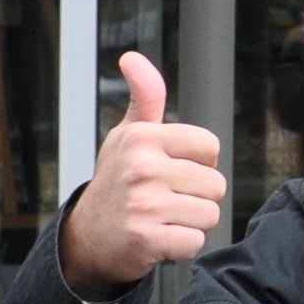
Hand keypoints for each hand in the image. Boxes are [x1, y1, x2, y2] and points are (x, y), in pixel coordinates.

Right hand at [62, 52, 227, 290]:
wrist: (87, 237)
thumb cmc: (117, 181)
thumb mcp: (127, 136)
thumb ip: (144, 98)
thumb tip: (132, 57)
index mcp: (141, 138)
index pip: (210, 147)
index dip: (198, 163)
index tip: (172, 170)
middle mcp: (141, 167)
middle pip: (216, 184)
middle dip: (197, 196)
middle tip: (166, 200)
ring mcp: (142, 205)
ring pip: (209, 214)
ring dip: (191, 222)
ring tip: (163, 218)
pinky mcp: (145, 240)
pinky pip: (195, 242)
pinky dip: (183, 246)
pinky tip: (159, 239)